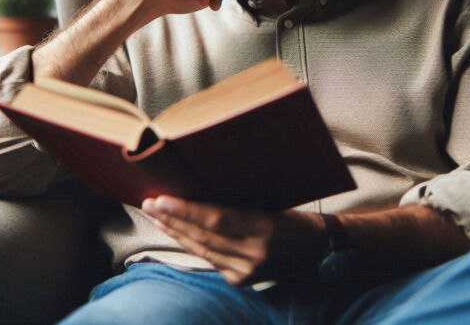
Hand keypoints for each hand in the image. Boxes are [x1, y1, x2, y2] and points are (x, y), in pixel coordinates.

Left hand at [142, 196, 325, 285]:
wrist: (320, 250)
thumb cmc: (296, 218)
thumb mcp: (272, 203)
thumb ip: (239, 202)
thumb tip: (201, 189)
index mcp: (264, 227)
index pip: (216, 218)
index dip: (185, 210)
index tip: (161, 198)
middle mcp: (254, 253)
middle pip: (203, 236)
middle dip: (172, 219)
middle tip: (149, 203)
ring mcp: (247, 271)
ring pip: (202, 250)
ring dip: (176, 232)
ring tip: (156, 216)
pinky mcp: (242, 280)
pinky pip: (211, 260)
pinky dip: (192, 246)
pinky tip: (176, 233)